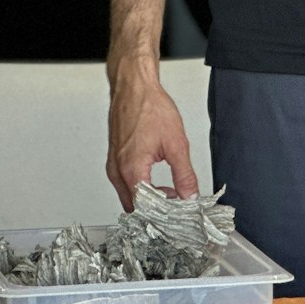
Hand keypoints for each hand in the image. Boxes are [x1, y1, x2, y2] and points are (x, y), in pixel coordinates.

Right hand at [106, 68, 198, 209]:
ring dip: (150, 200)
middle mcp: (118, 171)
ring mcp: (114, 166)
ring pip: (130, 198)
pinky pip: (126, 185)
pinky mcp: (115, 160)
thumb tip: (191, 196)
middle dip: (158, 211)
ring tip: (172, 193)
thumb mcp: (176, 144)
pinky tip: (158, 183)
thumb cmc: (149, 106)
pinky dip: (142, 189)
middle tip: (179, 207)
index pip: (146, 209)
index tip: (181, 215)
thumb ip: (184, 175)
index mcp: (132, 170)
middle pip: (135, 208)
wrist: (133, 87)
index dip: (165, 216)